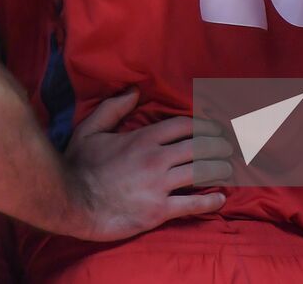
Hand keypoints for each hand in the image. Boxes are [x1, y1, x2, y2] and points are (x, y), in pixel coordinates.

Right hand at [64, 89, 230, 240]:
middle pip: (200, 147)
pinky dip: (210, 201)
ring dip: (220, 169)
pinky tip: (220, 199)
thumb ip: (113, 108)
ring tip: (229, 169)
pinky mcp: (159, 211)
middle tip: (230, 147)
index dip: (205, 125)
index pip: (185, 125)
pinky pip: (192, 204)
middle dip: (220, 146)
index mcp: (144, 138)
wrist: (72, 203)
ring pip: (202, 172)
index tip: (216, 128)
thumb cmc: (79, 166)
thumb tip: (133, 91)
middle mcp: (156, 158)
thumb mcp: (90, 130)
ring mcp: (159, 185)